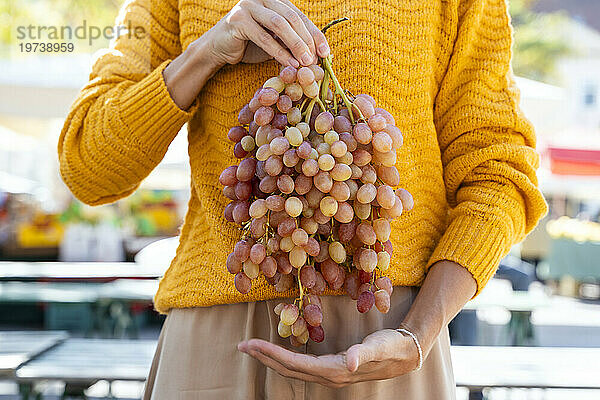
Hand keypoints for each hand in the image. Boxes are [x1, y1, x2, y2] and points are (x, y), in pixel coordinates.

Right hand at [205, 0, 329, 67]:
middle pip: (292, 18)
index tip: (326, 52)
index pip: (300, 16)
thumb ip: (292, 42)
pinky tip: (289, 64)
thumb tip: (318, 55)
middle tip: (315, 59)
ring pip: (279, 25)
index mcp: (275, 0)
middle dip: (306, 40)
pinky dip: (278, 52)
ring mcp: (249, 6)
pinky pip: (263, 37)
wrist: (218, 49)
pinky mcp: (238, 20)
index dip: (314, 34)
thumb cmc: (249, 45)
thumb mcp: (275, 42)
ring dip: (295, 44)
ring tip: (305, 62)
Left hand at [237, 329, 419, 387]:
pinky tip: (277, 354)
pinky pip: (302, 366)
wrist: (405, 353)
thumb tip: (350, 364)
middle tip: (242, 345)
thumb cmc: (392, 347)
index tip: (254, 344)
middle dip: (265, 357)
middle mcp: (329, 375)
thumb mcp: (380, 347)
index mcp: (336, 370)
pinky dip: (285, 359)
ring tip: (252, 349)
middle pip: (289, 369)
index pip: (297, 363)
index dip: (274, 354)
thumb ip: (365, 354)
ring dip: (271, 359)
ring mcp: (329, 374)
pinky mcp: (331, 368)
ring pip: (293, 369)